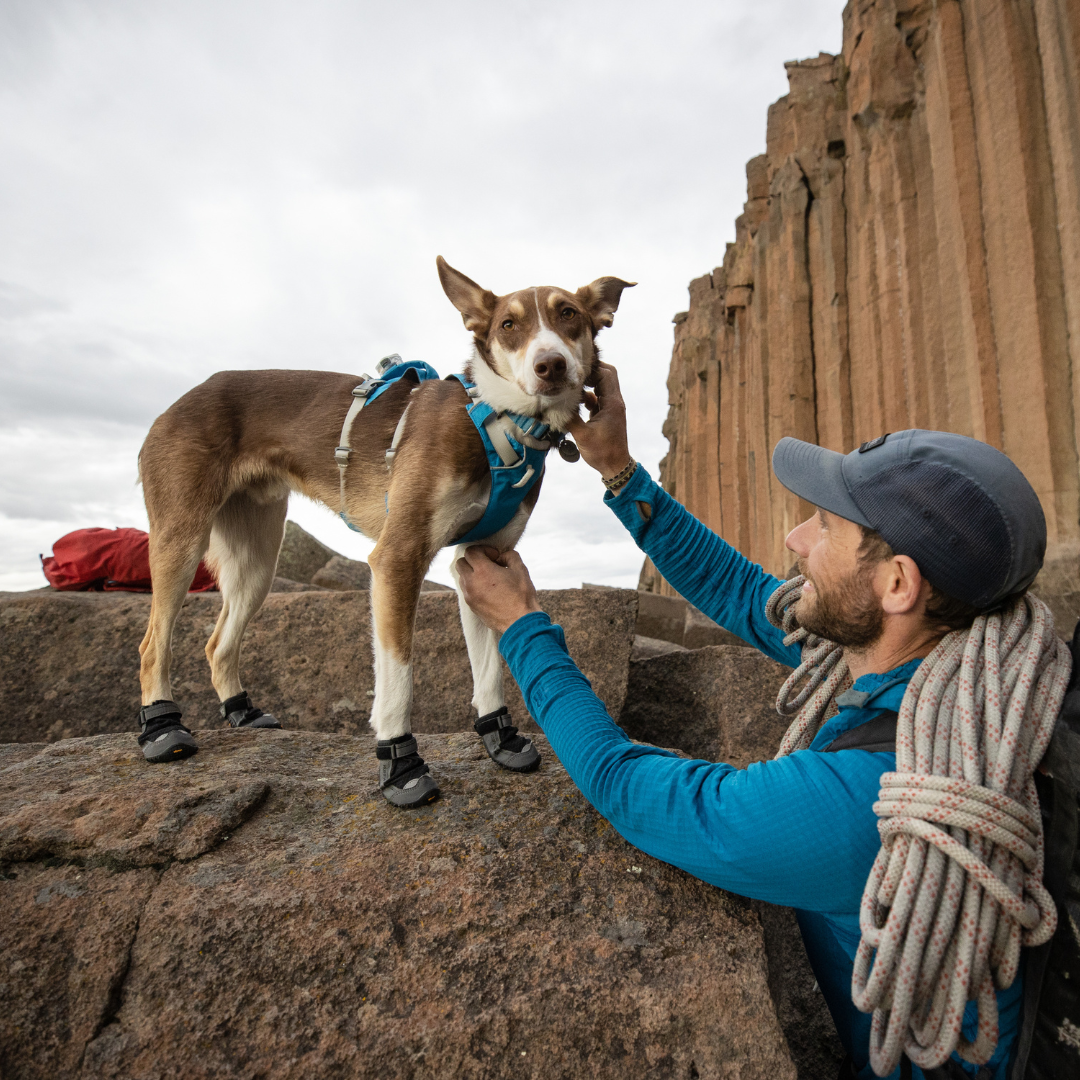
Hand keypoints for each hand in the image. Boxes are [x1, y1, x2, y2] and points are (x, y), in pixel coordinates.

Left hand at [456, 546, 542, 634]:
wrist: (520, 622)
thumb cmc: (522, 595)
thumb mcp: (520, 569)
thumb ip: (509, 556)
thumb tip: (501, 556)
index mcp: (482, 571)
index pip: (471, 552)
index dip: (483, 549)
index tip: (495, 556)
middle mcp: (471, 583)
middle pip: (460, 563)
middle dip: (473, 560)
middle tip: (489, 564)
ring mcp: (469, 596)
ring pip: (462, 577)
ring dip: (472, 573)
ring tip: (489, 578)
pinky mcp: (471, 606)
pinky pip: (466, 591)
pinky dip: (473, 586)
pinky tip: (488, 589)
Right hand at [566, 361, 631, 479]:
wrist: (615, 466)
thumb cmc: (602, 452)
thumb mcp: (582, 435)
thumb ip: (569, 418)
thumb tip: (554, 405)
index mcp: (612, 404)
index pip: (606, 374)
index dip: (591, 368)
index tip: (574, 370)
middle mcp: (615, 402)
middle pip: (607, 375)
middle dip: (591, 371)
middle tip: (573, 373)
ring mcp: (612, 407)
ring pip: (603, 385)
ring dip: (589, 383)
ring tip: (571, 386)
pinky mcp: (607, 414)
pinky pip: (599, 397)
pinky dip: (588, 395)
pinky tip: (575, 401)